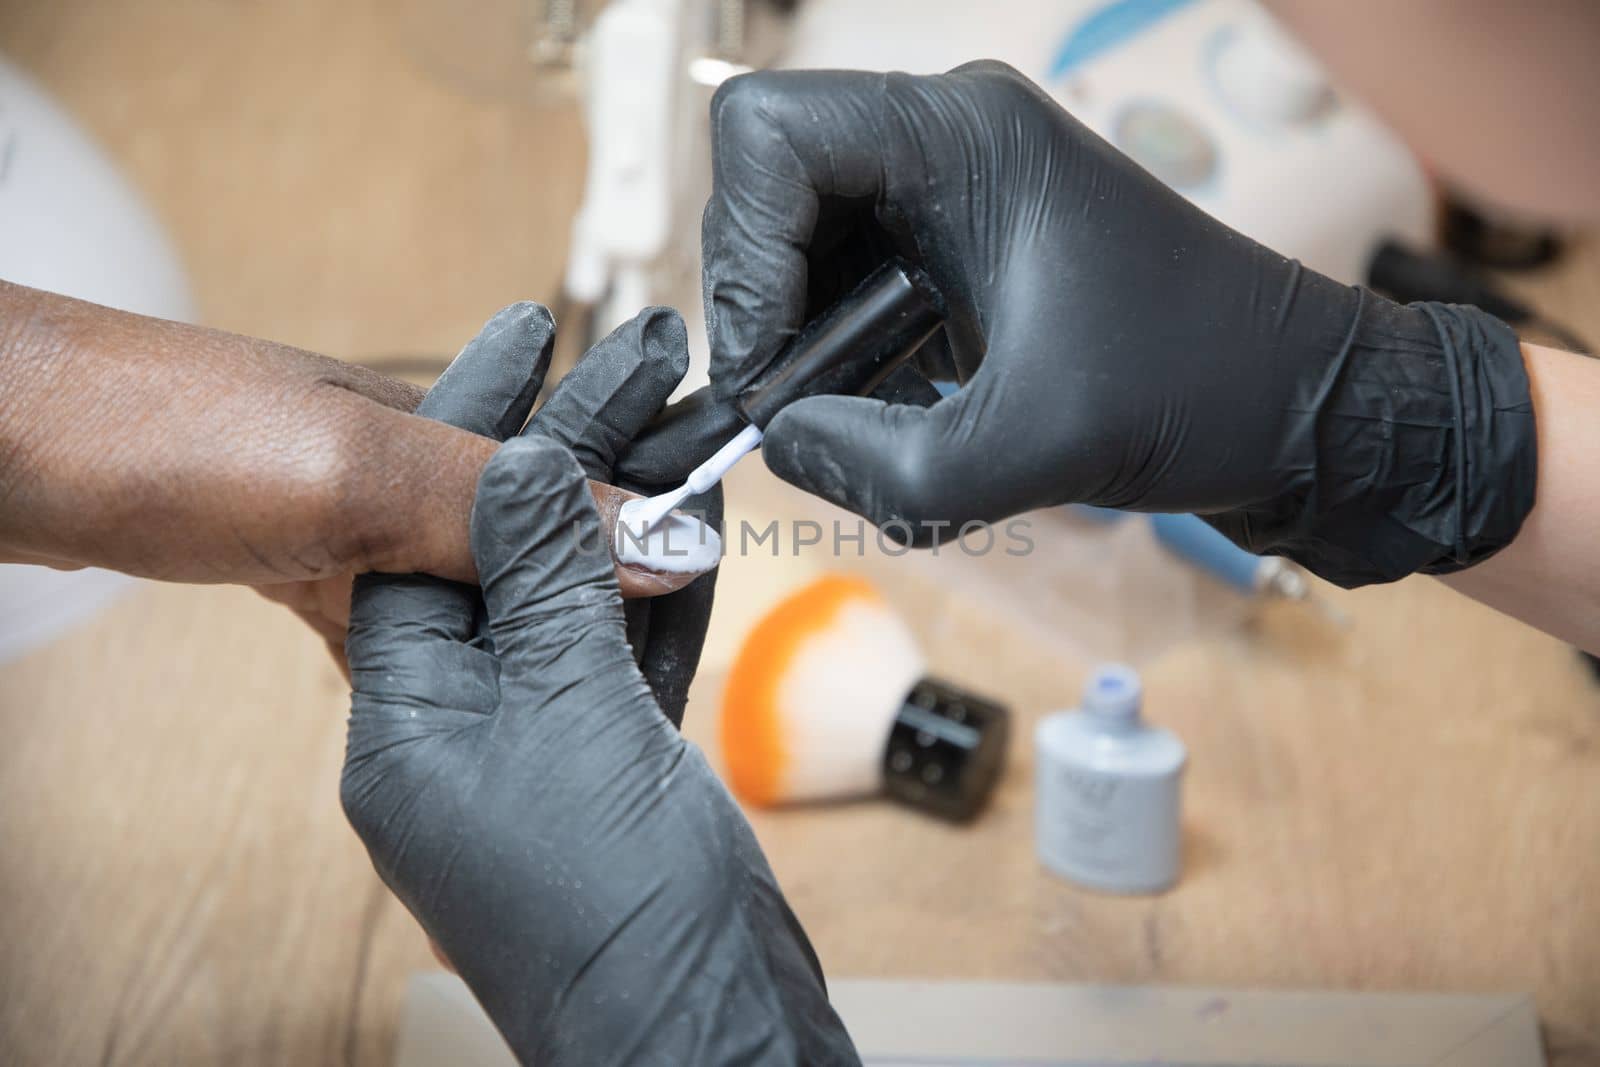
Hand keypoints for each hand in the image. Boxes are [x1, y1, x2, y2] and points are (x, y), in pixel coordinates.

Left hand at [0, 284, 702, 669]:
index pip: (579, 463)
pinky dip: (429, 638)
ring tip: (590, 661)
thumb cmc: (154, 432)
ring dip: (519, 606)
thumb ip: (500, 507)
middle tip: (674, 622)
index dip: (650, 494)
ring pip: (464, 565)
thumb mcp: (352, 471)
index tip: (723, 539)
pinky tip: (447, 678)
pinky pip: (387, 599)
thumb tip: (652, 539)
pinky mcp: (283, 545)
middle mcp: (397, 456)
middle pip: (531, 516)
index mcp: (436, 423)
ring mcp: (338, 501)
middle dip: (600, 559)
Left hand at [342, 317, 855, 1063]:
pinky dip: (661, 596)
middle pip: (506, 559)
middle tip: (640, 362)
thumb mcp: (572, 718)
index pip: (423, 536)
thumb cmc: (617, 907)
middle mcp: (456, 734)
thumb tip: (520, 462)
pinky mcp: (603, 774)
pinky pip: (621, 660)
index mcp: (406, 724)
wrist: (708, 1031)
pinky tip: (698, 527)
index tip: (528, 331)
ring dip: (633, 520)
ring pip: (578, 603)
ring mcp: (533, 756)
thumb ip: (544, 581)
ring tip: (688, 423)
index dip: (478, 428)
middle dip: (577, 462)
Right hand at [701, 65, 1535, 585]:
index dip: (740, 248)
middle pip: (772, 184)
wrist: (1300, 408)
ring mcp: (957, 195)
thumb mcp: (1022, 452)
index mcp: (963, 137)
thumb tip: (778, 442)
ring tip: (841, 424)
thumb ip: (874, 466)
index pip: (768, 132)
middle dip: (761, 299)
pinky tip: (883, 419)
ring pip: (806, 242)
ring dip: (802, 337)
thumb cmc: (1197, 394)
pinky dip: (845, 355)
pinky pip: (855, 283)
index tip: (770, 360)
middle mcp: (949, 144)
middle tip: (787, 403)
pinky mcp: (966, 252)